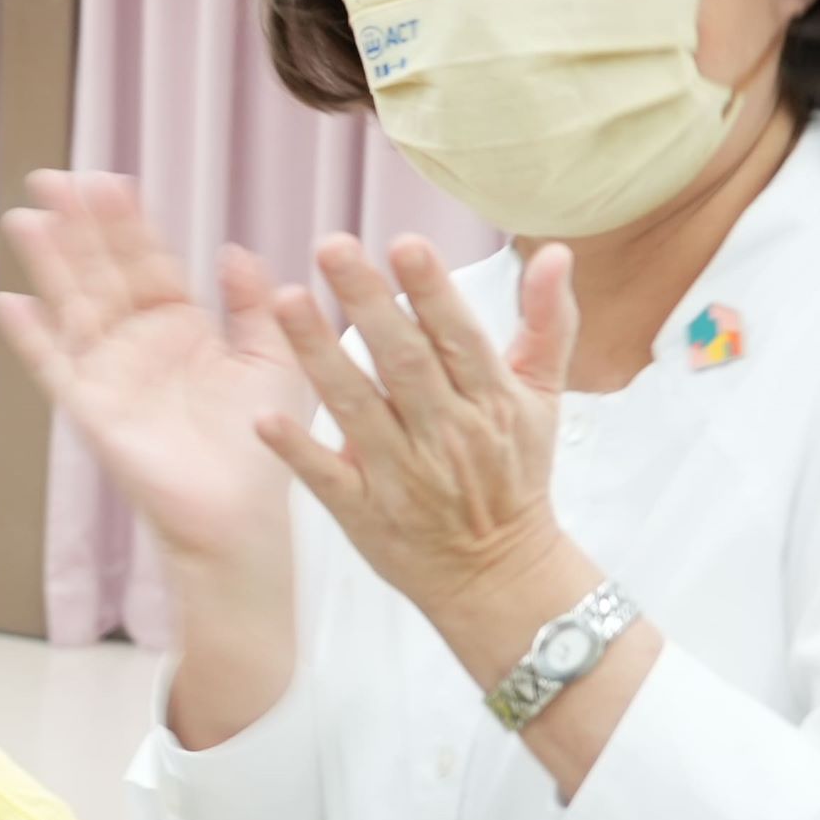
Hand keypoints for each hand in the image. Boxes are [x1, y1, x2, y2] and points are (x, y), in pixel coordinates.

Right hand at [0, 174, 310, 568]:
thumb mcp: (274, 360)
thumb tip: (232, 250)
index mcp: (181, 328)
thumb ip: (254, 306)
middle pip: (102, 272)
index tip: (110, 180)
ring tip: (26, 218)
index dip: (128, 223)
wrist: (241, 514)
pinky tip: (8, 302)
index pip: (147, 262)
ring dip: (49, 264)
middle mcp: (139, 344)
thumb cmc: (261, 444)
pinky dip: (30, 337)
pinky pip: (55, 366)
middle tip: (54, 178)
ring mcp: (110, 374)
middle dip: (79, 227)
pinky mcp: (92, 409)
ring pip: (74, 304)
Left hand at [257, 235, 595, 660]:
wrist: (499, 576)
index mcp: (492, 400)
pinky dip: (298, 449)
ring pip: (358, 408)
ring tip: (286, 300)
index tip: (403, 243)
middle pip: (404, 361)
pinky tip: (264, 415)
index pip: (459, 336)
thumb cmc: (516, 472)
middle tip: (331, 246)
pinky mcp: (366, 513)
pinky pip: (328, 477)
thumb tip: (554, 251)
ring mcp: (404, 475)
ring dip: (320, 355)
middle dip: (367, 302)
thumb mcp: (544, 398)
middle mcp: (448, 433)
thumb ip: (548, 322)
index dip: (432, 290)